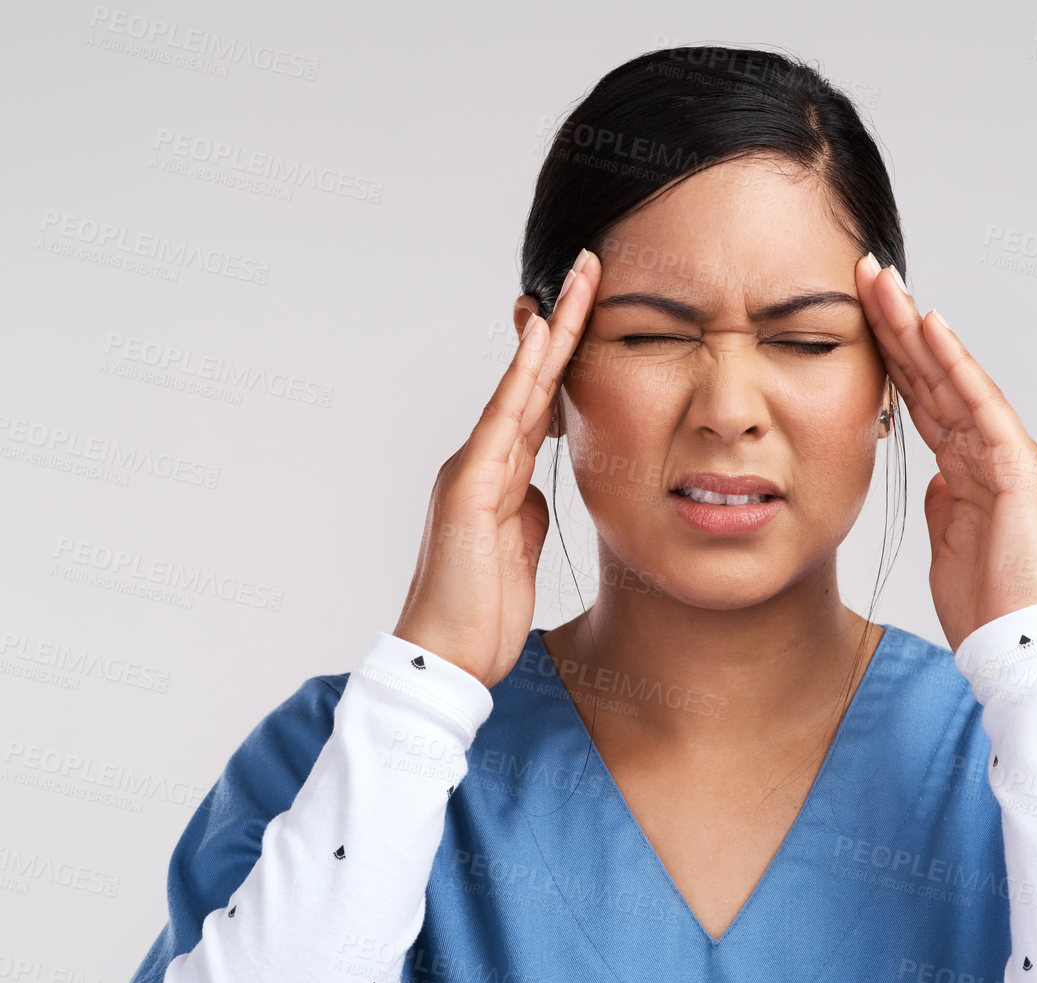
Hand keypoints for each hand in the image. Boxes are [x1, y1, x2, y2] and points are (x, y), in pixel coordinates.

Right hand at [392, 249, 601, 686]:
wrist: (445, 659)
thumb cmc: (479, 613)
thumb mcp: (517, 552)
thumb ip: (525, 511)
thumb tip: (538, 488)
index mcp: (495, 478)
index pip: (538, 403)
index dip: (563, 354)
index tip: (591, 307)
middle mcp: (479, 463)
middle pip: (530, 381)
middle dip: (562, 323)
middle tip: (591, 268)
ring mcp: (471, 472)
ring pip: (518, 387)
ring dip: (551, 333)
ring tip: (580, 283)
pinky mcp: (467, 490)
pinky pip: (503, 421)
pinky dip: (522, 376)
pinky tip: (543, 337)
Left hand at [855, 252, 1036, 651]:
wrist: (1019, 645)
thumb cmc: (988, 603)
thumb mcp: (950, 543)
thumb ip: (945, 504)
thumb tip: (935, 480)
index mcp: (968, 467)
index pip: (921, 396)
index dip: (889, 353)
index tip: (857, 313)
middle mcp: (991, 449)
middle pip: (933, 373)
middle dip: (897, 322)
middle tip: (864, 272)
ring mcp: (1007, 453)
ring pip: (952, 375)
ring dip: (916, 326)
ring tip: (884, 283)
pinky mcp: (1018, 466)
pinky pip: (980, 404)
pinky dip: (955, 364)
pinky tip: (930, 327)